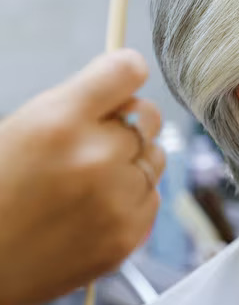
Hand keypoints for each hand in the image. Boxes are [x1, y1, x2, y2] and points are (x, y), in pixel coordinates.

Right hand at [0, 50, 165, 304]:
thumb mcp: (18, 130)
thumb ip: (75, 105)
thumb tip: (128, 75)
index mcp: (59, 121)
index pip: (126, 70)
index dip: (125, 72)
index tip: (121, 81)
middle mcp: (95, 156)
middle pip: (148, 115)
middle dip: (125, 123)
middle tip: (94, 142)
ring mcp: (116, 199)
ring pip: (155, 157)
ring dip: (132, 161)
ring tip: (89, 180)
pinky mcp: (128, 235)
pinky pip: (152, 196)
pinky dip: (131, 199)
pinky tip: (93, 210)